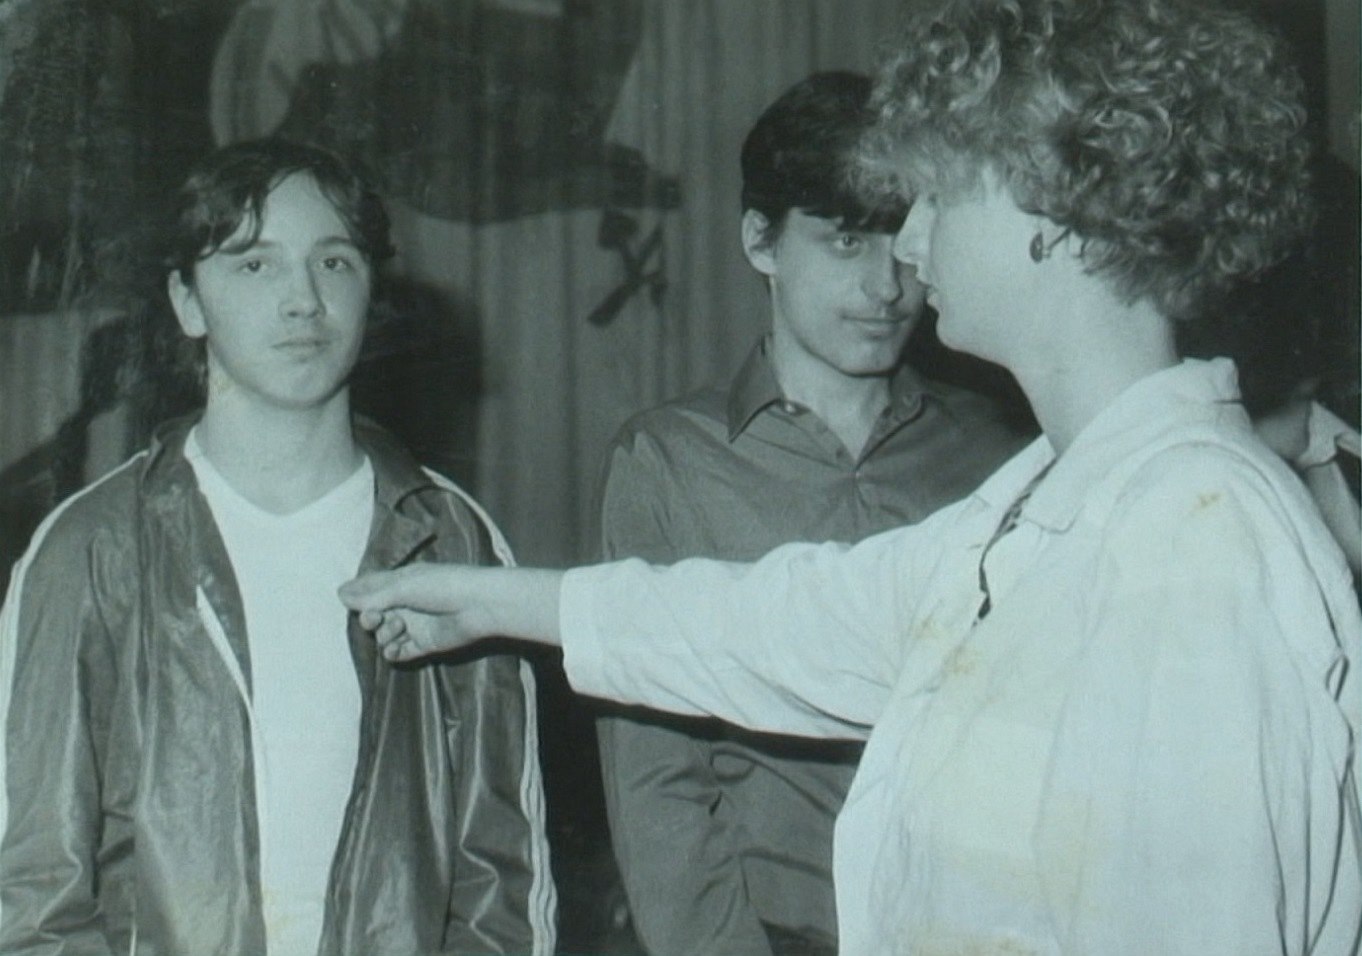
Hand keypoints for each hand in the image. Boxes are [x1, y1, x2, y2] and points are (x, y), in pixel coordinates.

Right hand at [340, 564, 487, 661]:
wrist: (478, 605)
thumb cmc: (443, 586)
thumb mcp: (404, 586)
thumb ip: (373, 594)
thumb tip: (341, 595)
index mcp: (400, 583)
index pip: (370, 590)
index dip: (358, 597)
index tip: (353, 603)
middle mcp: (405, 604)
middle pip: (374, 616)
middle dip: (370, 620)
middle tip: (375, 619)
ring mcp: (414, 625)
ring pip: (384, 636)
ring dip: (384, 635)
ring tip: (397, 628)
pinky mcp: (424, 644)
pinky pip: (399, 653)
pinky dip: (393, 653)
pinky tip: (395, 648)